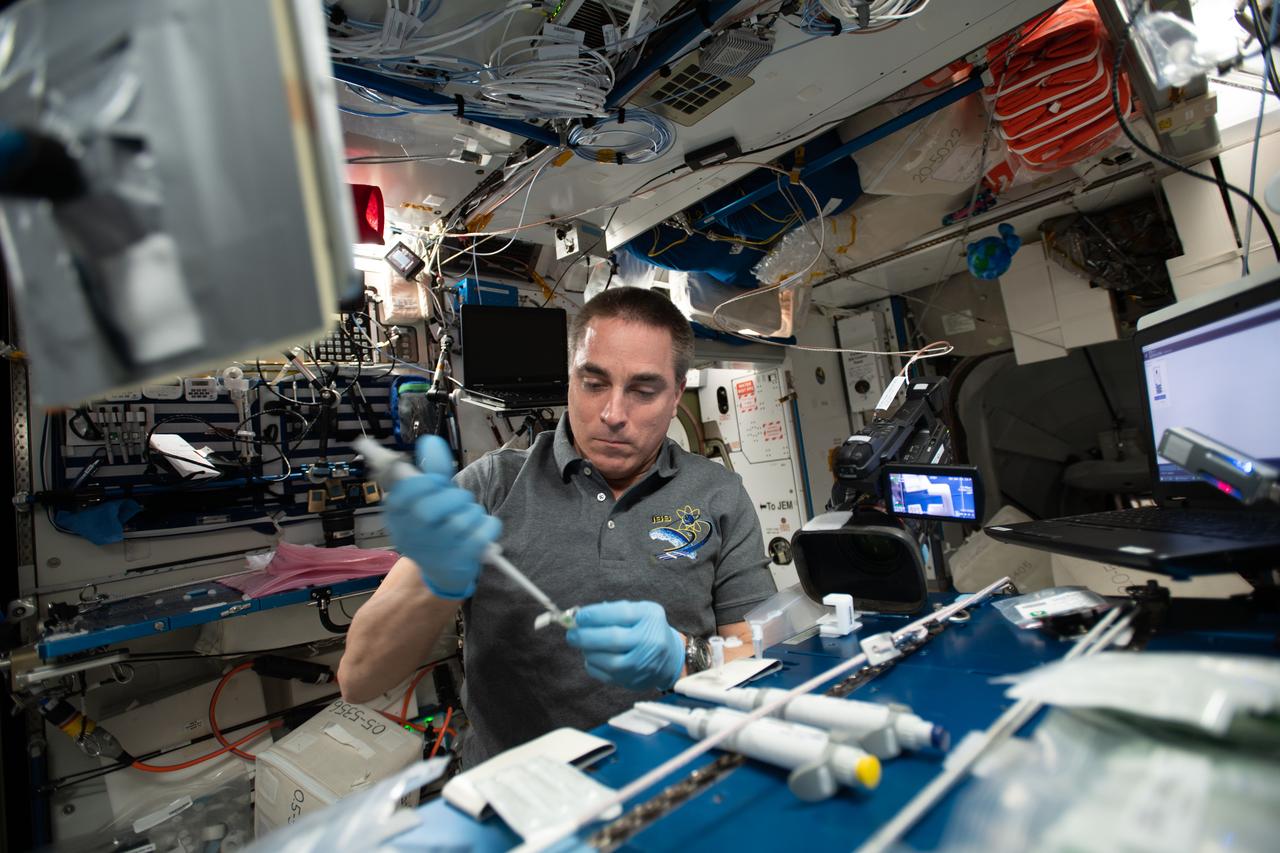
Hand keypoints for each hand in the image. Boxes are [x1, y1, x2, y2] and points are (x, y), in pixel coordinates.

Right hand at [384, 435, 499, 598]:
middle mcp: (410, 536)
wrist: (444, 569)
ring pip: (462, 518)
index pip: (404, 492)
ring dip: (472, 510)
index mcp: (396, 516)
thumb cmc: (435, 525)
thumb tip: (431, 441)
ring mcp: (435, 551)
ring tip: (468, 516)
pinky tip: (482, 528)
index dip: (427, 482)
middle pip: (430, 509)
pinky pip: (483, 531)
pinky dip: (488, 525)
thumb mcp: (428, 497)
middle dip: (453, 497)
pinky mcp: (461, 561)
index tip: (437, 483)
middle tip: (458, 499)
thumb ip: (431, 469)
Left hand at [566, 601, 683, 691]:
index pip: (620, 614)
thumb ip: (612, 610)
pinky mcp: (632, 681)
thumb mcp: (639, 611)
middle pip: (612, 639)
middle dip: (586, 636)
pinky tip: (594, 656)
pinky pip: (604, 675)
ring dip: (588, 651)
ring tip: (584, 644)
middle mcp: (649, 642)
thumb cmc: (647, 630)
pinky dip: (593, 665)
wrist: (668, 659)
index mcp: (650, 618)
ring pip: (606, 661)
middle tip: (572, 634)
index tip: (579, 616)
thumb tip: (581, 617)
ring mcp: (642, 665)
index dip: (595, 615)